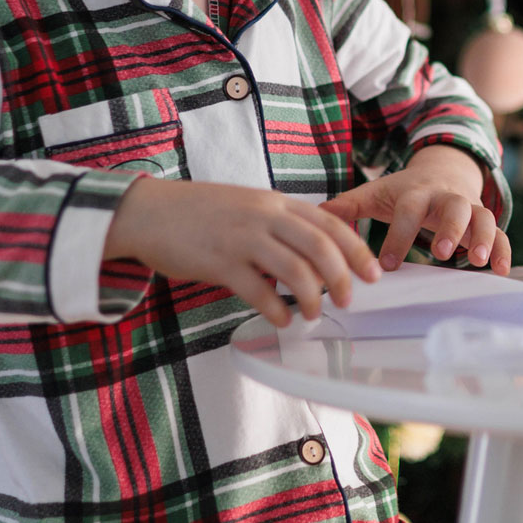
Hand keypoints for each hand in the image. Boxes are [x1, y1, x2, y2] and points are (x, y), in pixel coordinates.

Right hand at [103, 177, 381, 327]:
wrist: (148, 211)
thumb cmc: (198, 212)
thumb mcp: (247, 207)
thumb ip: (278, 224)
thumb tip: (312, 254)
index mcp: (275, 203)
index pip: (330, 224)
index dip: (357, 250)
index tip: (373, 273)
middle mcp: (265, 217)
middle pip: (321, 247)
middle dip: (342, 278)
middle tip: (348, 301)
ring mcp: (243, 239)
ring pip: (296, 270)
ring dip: (312, 298)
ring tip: (313, 314)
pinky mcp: (220, 263)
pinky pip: (259, 291)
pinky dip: (277, 310)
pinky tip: (281, 319)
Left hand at [320, 145, 511, 274]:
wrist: (443, 172)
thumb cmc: (405, 191)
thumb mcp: (377, 193)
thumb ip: (350, 205)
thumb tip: (316, 214)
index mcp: (416, 193)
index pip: (408, 211)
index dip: (398, 236)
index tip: (387, 265)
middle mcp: (446, 198)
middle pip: (454, 205)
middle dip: (450, 227)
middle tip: (442, 251)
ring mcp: (470, 208)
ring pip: (483, 216)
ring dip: (484, 236)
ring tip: (480, 260)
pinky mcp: (485, 221)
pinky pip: (502, 234)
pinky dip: (505, 250)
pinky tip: (502, 271)